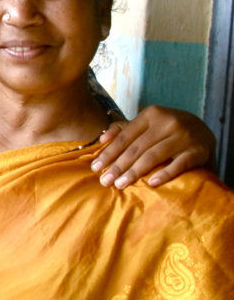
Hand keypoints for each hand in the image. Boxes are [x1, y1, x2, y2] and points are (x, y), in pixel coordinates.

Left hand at [92, 105, 214, 187]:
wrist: (204, 131)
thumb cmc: (166, 130)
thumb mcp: (147, 124)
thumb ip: (124, 129)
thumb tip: (101, 138)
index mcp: (151, 115)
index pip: (125, 136)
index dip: (109, 153)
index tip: (95, 168)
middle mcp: (168, 122)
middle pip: (137, 148)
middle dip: (118, 166)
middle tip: (104, 181)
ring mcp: (184, 136)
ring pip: (154, 156)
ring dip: (134, 172)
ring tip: (119, 185)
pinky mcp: (198, 151)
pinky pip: (179, 164)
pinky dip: (164, 174)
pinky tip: (151, 184)